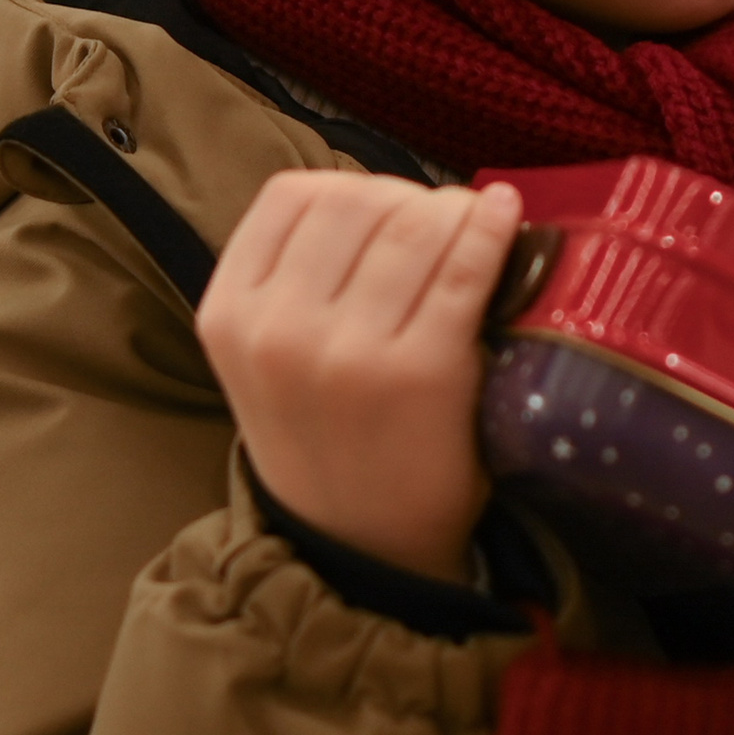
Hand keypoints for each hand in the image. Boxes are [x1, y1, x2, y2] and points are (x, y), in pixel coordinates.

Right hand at [197, 173, 521, 584]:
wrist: (361, 547)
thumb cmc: (325, 438)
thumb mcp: (265, 358)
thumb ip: (290, 279)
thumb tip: (378, 192)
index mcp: (230, 314)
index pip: (293, 197)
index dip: (352, 188)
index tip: (387, 207)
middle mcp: (279, 329)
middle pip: (357, 201)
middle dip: (408, 197)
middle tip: (439, 218)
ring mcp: (350, 352)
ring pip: (414, 225)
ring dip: (454, 209)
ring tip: (472, 220)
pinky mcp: (423, 371)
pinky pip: (465, 268)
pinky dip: (491, 229)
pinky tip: (503, 214)